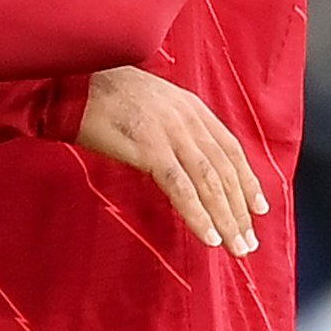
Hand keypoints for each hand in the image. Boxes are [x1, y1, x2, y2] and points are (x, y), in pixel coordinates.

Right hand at [76, 67, 266, 258]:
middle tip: (249, 242)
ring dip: (226, 218)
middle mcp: (187, 119)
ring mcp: (169, 133)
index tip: (258, 208)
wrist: (72, 84)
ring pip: (209, 182)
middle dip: (240, 210)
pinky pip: (180, 188)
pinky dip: (197, 214)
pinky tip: (208, 236)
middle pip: (224, 170)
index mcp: (190, 107)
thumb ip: (172, 124)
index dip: (247, 180)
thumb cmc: (101, 93)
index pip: (229, 149)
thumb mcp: (150, 101)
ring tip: (236, 247)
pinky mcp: (149, 149)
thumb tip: (183, 156)